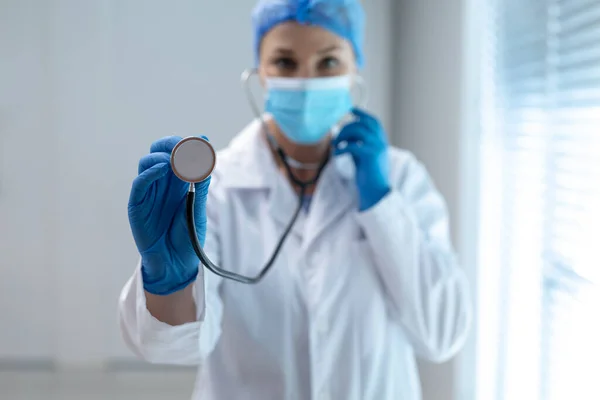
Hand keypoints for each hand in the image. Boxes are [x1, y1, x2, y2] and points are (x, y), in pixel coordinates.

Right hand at [127, 136, 210, 294]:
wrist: (176, 264)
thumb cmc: (188, 236)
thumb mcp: (198, 207)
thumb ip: (200, 181)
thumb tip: (207, 152)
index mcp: (179, 181)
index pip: (178, 153)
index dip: (187, 144)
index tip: (202, 140)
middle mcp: (162, 183)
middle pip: (160, 151)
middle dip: (172, 144)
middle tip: (186, 146)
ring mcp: (148, 192)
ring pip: (147, 162)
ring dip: (162, 156)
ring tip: (177, 159)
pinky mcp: (137, 205)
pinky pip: (140, 183)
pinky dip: (150, 172)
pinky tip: (163, 168)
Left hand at [333, 108, 390, 210]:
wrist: (376, 190)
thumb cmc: (369, 173)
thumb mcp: (363, 155)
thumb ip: (356, 143)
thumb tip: (342, 134)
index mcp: (381, 140)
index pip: (373, 121)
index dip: (362, 113)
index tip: (351, 110)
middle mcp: (381, 140)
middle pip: (362, 123)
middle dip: (347, 126)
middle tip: (337, 137)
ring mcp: (377, 146)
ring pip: (358, 130)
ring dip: (344, 135)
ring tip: (336, 144)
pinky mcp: (370, 155)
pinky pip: (353, 145)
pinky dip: (342, 148)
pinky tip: (337, 153)